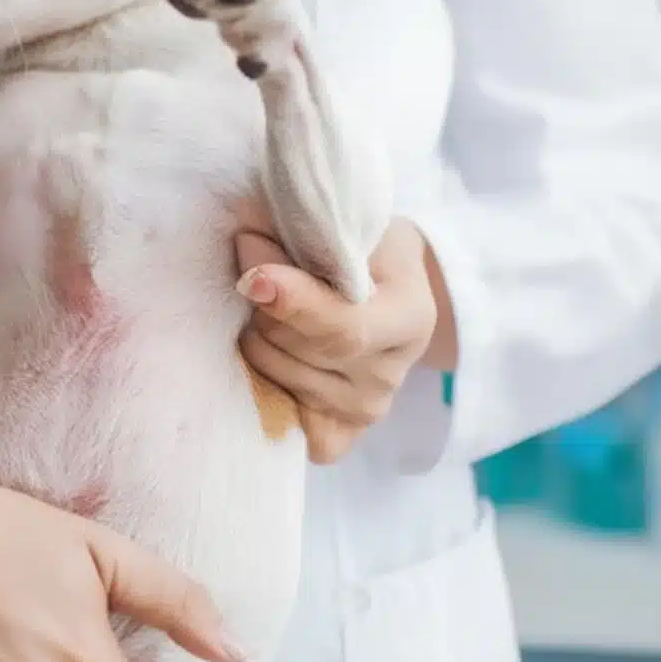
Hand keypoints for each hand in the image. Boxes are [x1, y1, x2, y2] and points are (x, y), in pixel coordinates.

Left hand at [235, 217, 440, 463]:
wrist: (385, 286)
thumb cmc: (360, 248)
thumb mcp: (343, 229)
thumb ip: (298, 242)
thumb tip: (249, 258)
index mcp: (410, 315)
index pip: (344, 328)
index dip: (292, 305)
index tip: (252, 280)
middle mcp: (393, 372)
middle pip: (304, 354)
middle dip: (264, 315)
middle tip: (257, 281)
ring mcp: (369, 408)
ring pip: (283, 382)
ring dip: (257, 344)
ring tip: (265, 316)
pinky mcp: (342, 432)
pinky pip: (291, 426)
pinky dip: (268, 393)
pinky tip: (270, 362)